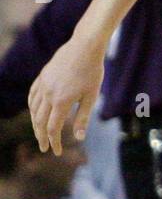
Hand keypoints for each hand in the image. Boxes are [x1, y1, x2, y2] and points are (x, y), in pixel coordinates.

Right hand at [28, 33, 105, 153]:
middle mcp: (48, 94)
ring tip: (40, 133)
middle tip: (44, 148)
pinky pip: (32, 95)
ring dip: (35, 124)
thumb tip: (79, 138)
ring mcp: (43, 84)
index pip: (53, 128)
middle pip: (40, 121)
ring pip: (34, 109)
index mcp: (61, 101)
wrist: (84, 47)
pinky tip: (34, 113)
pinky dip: (32, 107)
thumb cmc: (92, 72)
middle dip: (42, 137)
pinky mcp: (42, 76)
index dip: (54, 142)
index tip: (56, 152)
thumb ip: (83, 118)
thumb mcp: (91, 97)